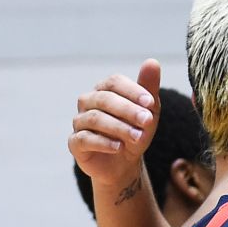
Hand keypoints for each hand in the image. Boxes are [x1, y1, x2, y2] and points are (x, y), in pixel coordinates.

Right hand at [69, 59, 161, 189]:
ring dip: (119, 127)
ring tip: (138, 137)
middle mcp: (88, 102)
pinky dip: (103, 142)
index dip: (132, 91)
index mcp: (104, 91)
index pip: (113, 82)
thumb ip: (149, 89)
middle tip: (147, 121)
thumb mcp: (148, 113)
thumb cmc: (135, 133)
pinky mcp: (75, 143)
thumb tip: (153, 62)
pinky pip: (84, 139)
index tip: (150, 102)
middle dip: (128, 110)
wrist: (123, 165)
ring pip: (94, 119)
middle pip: (104, 100)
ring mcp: (79, 122)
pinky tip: (119, 147)